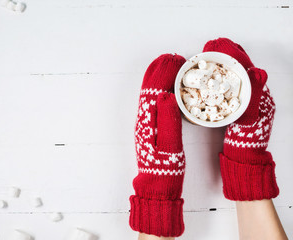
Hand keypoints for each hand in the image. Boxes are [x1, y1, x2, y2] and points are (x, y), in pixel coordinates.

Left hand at [129, 54, 185, 236]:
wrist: (155, 184)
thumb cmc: (164, 168)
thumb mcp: (170, 147)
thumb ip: (168, 121)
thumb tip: (165, 95)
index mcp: (148, 120)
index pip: (155, 89)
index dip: (165, 72)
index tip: (176, 60)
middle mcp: (144, 117)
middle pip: (149, 87)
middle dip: (160, 69)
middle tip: (173, 57)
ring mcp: (145, 121)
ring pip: (149, 92)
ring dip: (158, 77)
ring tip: (168, 64)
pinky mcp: (148, 126)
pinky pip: (152, 101)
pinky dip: (158, 88)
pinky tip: (164, 86)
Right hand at [203, 38, 278, 199]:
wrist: (244, 157)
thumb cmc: (246, 140)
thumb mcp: (250, 118)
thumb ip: (254, 94)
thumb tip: (258, 70)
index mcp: (259, 94)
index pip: (246, 66)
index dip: (232, 53)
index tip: (217, 44)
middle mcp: (254, 94)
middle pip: (241, 67)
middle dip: (227, 54)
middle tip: (212, 46)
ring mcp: (245, 100)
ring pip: (235, 75)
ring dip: (224, 63)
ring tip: (212, 55)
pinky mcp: (237, 106)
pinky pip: (229, 85)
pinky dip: (220, 76)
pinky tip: (212, 75)